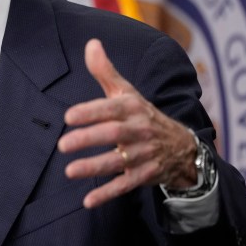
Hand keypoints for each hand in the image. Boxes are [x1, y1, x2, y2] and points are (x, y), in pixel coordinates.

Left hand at [57, 39, 196, 207]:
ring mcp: (143, 155)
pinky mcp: (144, 176)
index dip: (91, 112)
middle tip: (62, 145)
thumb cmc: (143, 115)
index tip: (69, 116)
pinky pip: (125, 185)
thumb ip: (105, 71)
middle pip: (113, 135)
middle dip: (88, 139)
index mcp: (133, 108)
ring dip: (94, 167)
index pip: (111, 108)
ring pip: (118, 162)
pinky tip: (88, 201)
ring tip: (69, 171)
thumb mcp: (127, 92)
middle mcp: (139, 130)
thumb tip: (91, 43)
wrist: (183, 147)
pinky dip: (108, 194)